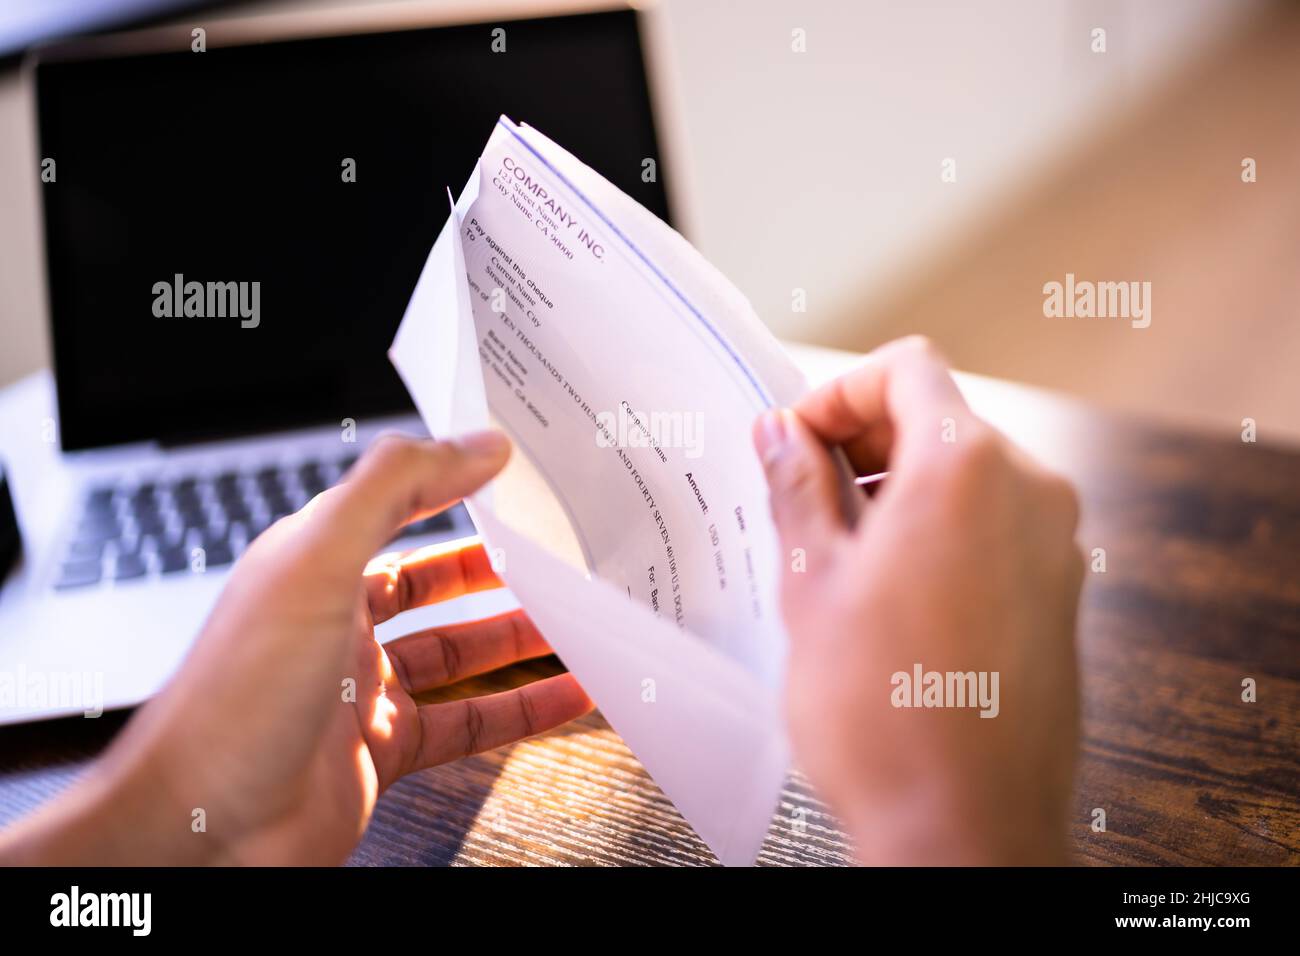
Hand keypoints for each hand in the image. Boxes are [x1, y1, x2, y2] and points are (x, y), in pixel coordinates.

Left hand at [0, 433, 591, 864]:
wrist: (203, 832)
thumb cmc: (235, 699)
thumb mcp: (317, 561)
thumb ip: (393, 489)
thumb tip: (473, 445)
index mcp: (313, 565)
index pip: (392, 506)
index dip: (449, 482)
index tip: (508, 469)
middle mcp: (336, 623)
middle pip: (431, 583)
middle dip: (494, 567)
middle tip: (550, 554)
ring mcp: (360, 690)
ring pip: (456, 653)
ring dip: (517, 638)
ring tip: (576, 621)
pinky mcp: (381, 751)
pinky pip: (466, 721)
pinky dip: (520, 710)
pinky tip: (562, 699)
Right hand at [753, 337, 1082, 864]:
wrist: (963, 828)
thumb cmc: (882, 714)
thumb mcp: (811, 585)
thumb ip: (796, 489)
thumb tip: (778, 434)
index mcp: (965, 468)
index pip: (905, 368)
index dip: (838, 393)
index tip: (795, 439)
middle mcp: (1029, 491)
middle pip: (940, 416)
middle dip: (863, 441)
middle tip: (800, 492)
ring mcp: (1055, 544)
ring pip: (967, 473)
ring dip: (898, 488)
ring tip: (836, 552)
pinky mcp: (1061, 592)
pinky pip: (995, 525)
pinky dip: (939, 528)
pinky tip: (888, 590)